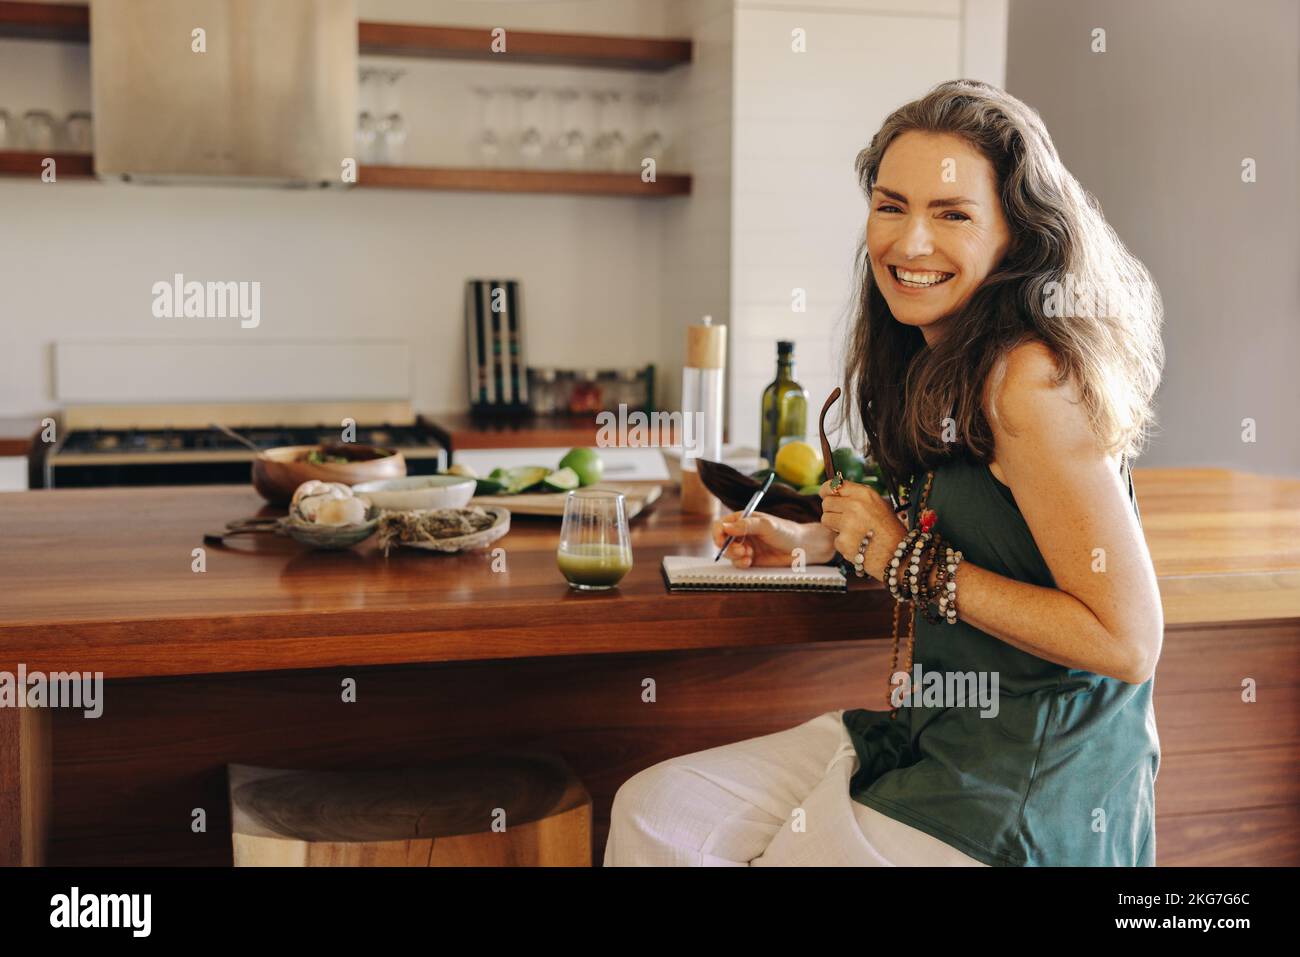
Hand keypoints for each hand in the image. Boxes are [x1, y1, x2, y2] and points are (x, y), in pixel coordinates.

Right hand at [709, 511, 834, 567]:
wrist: (803, 548)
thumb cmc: (787, 532)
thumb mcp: (766, 525)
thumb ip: (746, 525)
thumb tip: (725, 527)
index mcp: (744, 520)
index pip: (721, 525)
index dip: (718, 533)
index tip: (721, 541)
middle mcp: (742, 533)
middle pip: (722, 541)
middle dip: (728, 547)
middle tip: (741, 550)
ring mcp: (746, 546)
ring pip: (729, 553)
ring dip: (735, 556)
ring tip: (748, 556)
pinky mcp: (751, 559)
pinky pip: (738, 563)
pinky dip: (740, 563)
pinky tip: (750, 561)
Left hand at [818, 480, 907, 579]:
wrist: (898, 555)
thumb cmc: (890, 531)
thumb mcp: (879, 505)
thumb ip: (857, 498)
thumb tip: (835, 494)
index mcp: (864, 494)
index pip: (835, 485)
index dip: (826, 490)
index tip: (824, 494)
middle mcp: (855, 505)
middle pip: (826, 503)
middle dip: (832, 511)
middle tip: (843, 519)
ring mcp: (847, 523)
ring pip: (825, 520)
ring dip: (834, 527)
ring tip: (853, 532)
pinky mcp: (843, 541)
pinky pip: (834, 539)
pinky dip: (843, 544)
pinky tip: (858, 545)